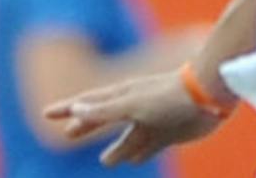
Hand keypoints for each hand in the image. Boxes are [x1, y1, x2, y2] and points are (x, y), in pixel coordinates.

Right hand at [43, 71, 221, 166]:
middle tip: (69, 134)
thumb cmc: (168, 96)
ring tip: (107, 159)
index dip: (68, 109)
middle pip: (105, 120)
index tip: (47, 114)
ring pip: (128, 139)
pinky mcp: (169, 134)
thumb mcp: (132, 103)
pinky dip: (142, 153)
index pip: (88, 103)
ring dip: (118, 149)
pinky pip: (150, 147)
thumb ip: (105, 109)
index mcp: (123, 96)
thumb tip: (77, 109)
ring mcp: (152, 121)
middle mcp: (135, 108)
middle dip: (88, 126)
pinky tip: (137, 160)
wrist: (208, 95)